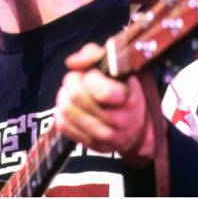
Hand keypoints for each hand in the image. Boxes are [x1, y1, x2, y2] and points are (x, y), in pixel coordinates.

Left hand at [54, 43, 154, 166]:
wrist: (135, 127)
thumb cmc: (123, 89)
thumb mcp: (117, 65)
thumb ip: (94, 54)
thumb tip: (72, 63)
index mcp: (129, 100)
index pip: (103, 92)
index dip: (91, 76)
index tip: (95, 74)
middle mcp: (119, 121)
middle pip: (76, 96)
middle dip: (73, 82)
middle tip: (79, 80)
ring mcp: (104, 135)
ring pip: (66, 110)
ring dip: (65, 96)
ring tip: (74, 92)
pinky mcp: (90, 144)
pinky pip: (63, 124)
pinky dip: (62, 112)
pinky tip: (73, 106)